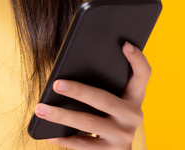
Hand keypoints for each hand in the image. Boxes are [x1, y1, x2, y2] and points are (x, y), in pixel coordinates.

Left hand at [33, 42, 149, 148]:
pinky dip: (63, 139)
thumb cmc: (108, 120)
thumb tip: (67, 75)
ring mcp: (123, 135)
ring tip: (41, 109)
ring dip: (61, 115)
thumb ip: (101, 88)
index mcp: (135, 98)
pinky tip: (48, 134)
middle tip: (56, 84)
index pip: (143, 75)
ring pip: (89, 122)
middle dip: (78, 91)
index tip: (125, 44)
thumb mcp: (112, 103)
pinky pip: (83, 144)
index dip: (137, 59)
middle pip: (104, 99)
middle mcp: (134, 116)